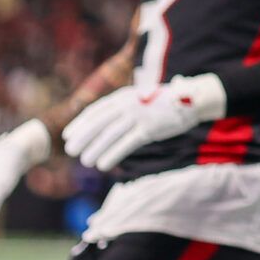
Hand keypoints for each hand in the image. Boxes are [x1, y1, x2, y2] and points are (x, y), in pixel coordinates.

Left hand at [63, 74, 226, 171]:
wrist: (191, 100)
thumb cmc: (163, 102)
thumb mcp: (139, 98)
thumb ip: (122, 108)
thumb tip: (102, 124)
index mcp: (123, 96)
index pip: (96, 110)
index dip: (80, 123)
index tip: (67, 135)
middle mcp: (128, 104)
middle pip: (99, 123)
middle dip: (82, 137)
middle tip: (70, 150)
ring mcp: (138, 116)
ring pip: (110, 135)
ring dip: (95, 149)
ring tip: (85, 161)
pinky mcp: (149, 129)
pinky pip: (126, 143)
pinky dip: (112, 154)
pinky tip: (103, 164)